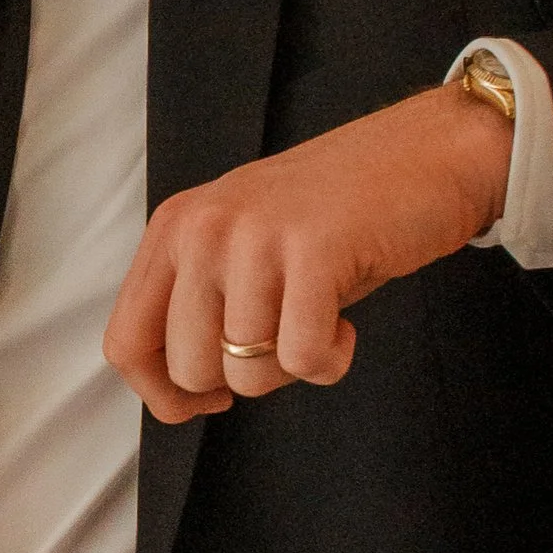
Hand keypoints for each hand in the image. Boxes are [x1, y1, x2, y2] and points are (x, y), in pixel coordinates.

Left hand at [103, 84, 512, 424]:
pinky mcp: (313, 251)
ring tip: (319, 320)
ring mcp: (254, 237)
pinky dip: (330, 362)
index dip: (162, 394)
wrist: (427, 153)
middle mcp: (202, 229)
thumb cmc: (337, 215)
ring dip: (292, 367)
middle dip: (243, 380)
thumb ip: (197, 303)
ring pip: (246, 370)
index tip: (209, 399)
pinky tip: (345, 325)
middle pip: (188, 368)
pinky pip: (302, 357)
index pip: (125, 342)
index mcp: (174, 229)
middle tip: (285, 340)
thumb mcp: (241, 247)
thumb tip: (173, 397)